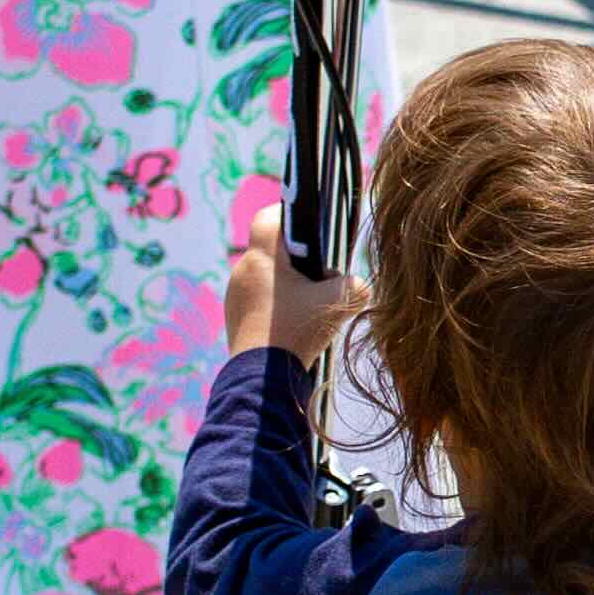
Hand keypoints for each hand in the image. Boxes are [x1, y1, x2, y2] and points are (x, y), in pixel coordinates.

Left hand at [225, 206, 366, 365]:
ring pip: (265, 274)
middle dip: (297, 256)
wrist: (263, 380)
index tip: (311, 226)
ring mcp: (235, 295)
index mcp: (262, 259)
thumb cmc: (297, 333)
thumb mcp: (337, 305)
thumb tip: (358, 285)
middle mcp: (243, 271)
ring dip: (287, 282)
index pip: (269, 217)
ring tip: (309, 302)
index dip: (290, 214)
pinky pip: (258, 297)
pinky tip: (294, 323)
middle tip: (320, 271)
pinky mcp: (235, 316)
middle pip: (272, 248)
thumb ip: (355, 287)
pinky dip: (276, 302)